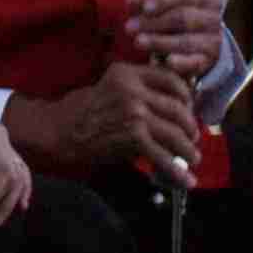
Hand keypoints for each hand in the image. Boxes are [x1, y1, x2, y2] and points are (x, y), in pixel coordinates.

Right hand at [6, 63, 198, 180]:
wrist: (59, 130)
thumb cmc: (84, 109)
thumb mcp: (111, 86)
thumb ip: (138, 89)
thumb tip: (171, 105)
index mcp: (127, 72)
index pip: (170, 79)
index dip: (186, 96)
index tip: (189, 107)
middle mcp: (133, 89)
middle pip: (177, 107)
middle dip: (190, 126)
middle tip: (193, 136)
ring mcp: (134, 112)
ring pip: (175, 131)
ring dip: (188, 148)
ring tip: (192, 157)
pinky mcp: (132, 136)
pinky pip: (162, 155)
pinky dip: (177, 171)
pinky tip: (186, 179)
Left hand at [123, 0, 231, 79]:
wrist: (201, 43)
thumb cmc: (179, 18)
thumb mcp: (167, 6)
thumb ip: (148, 4)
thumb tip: (131, 1)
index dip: (163, 0)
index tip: (144, 8)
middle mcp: (213, 18)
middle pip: (182, 18)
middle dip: (154, 23)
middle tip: (130, 27)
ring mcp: (213, 41)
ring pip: (186, 41)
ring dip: (159, 42)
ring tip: (138, 42)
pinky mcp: (208, 61)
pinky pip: (195, 62)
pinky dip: (181, 62)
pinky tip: (167, 61)